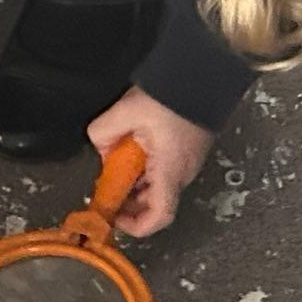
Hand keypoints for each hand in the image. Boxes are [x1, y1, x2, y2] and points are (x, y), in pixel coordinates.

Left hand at [85, 86, 215, 237]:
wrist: (201, 76)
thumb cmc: (172, 95)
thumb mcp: (127, 111)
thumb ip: (103, 133)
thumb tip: (99, 148)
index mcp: (170, 169)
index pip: (159, 216)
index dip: (135, 226)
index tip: (113, 218)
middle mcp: (181, 173)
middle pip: (152, 204)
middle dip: (126, 201)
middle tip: (103, 188)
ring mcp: (185, 164)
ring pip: (155, 188)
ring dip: (133, 184)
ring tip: (114, 165)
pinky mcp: (185, 155)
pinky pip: (161, 173)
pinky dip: (142, 171)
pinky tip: (128, 153)